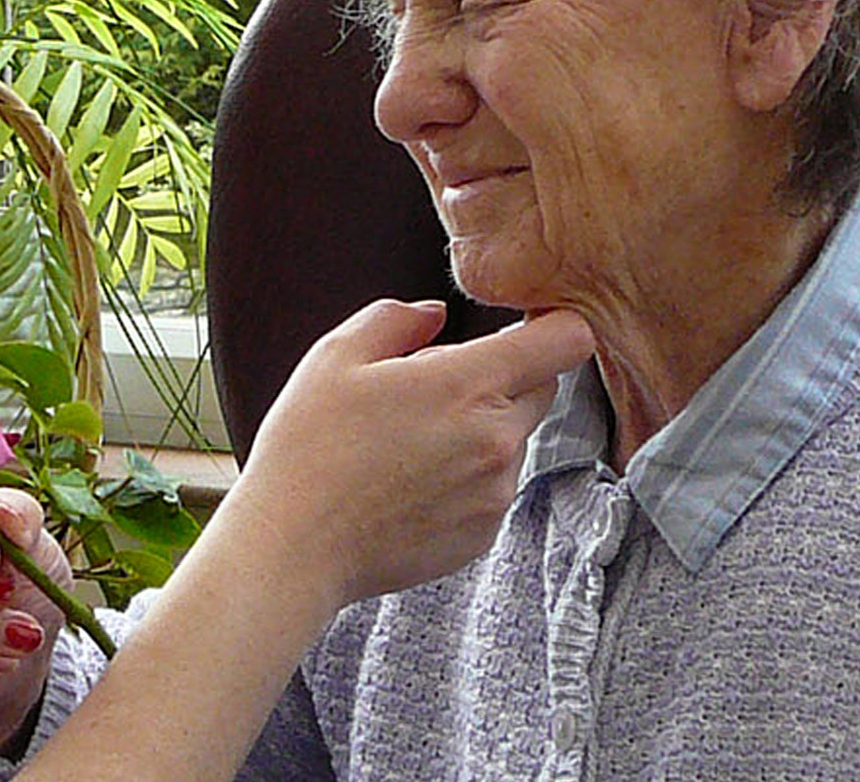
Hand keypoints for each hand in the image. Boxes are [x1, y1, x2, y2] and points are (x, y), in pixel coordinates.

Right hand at [237, 300, 593, 605]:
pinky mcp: (485, 534)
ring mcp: (496, 492)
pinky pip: (493, 488)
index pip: (565, 340)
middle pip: (543, 388)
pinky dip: (466, 479)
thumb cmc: (307, 448)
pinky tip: (407, 485)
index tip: (524, 327)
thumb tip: (434, 313)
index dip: (553, 325)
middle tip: (431, 391)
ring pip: (514, 440)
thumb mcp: (334, 358)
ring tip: (407, 446)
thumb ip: (394, 319)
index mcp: (466, 384)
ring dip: (481, 431)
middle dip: (504, 378)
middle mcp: (498, 439)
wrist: (295, 547)